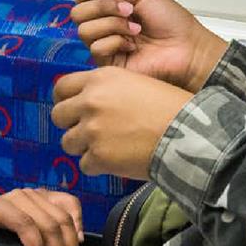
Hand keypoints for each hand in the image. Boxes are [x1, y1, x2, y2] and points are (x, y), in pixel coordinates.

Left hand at [52, 67, 191, 179]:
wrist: (188, 133)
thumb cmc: (171, 108)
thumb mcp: (137, 83)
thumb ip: (108, 90)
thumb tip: (87, 102)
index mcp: (101, 78)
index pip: (61, 87)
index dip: (64, 100)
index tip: (71, 110)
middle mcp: (91, 101)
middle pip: (58, 115)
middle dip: (70, 125)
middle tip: (88, 133)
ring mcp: (92, 129)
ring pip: (67, 142)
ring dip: (83, 147)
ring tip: (107, 148)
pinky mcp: (98, 156)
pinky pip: (85, 165)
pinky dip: (98, 166)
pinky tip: (118, 160)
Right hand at [71, 0, 226, 92]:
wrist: (187, 47)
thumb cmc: (173, 23)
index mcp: (111, 8)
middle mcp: (105, 26)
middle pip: (78, 12)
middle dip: (102, 6)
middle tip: (128, 9)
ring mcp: (105, 44)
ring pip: (85, 30)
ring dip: (113, 24)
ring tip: (135, 29)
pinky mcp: (107, 63)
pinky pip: (96, 47)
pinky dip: (116, 42)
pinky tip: (132, 46)